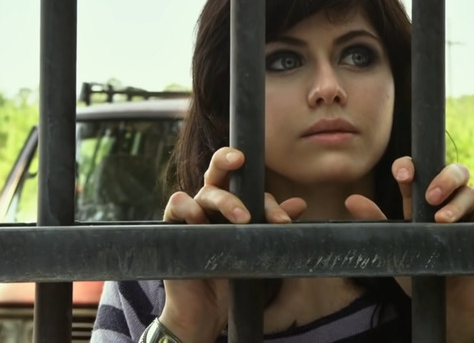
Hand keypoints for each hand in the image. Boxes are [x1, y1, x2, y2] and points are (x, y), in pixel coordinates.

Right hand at [158, 147, 306, 341]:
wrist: (210, 312)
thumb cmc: (235, 277)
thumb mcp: (258, 252)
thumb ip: (274, 227)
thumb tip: (300, 204)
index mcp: (236, 205)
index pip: (253, 192)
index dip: (269, 202)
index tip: (283, 221)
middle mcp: (214, 204)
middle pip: (220, 172)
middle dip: (229, 160)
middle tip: (241, 161)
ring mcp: (193, 214)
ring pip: (206, 191)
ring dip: (224, 200)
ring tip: (241, 218)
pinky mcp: (173, 226)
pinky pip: (177, 204)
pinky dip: (187, 206)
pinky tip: (199, 217)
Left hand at [345, 156, 473, 342]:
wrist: (449, 304)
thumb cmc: (421, 271)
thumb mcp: (396, 248)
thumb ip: (377, 223)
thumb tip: (351, 199)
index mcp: (421, 200)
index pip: (418, 171)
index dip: (411, 165)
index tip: (402, 174)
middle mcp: (448, 200)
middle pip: (452, 171)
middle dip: (442, 178)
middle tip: (430, 196)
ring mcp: (471, 210)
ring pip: (471, 190)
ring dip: (458, 203)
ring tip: (443, 221)